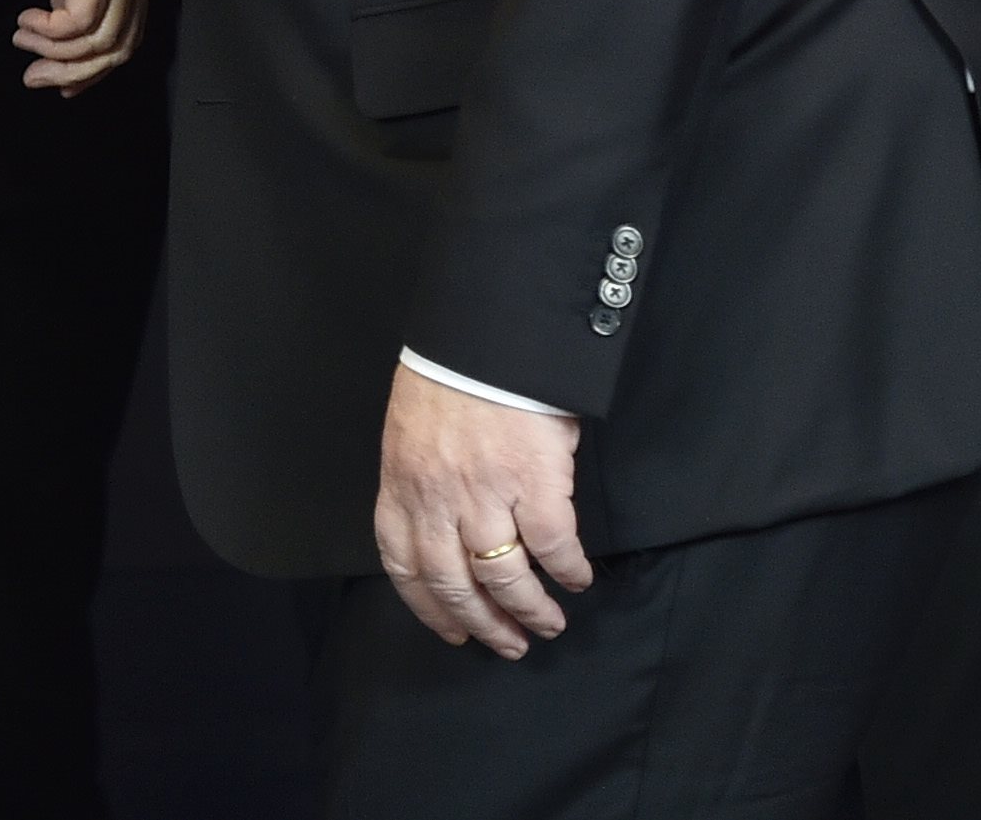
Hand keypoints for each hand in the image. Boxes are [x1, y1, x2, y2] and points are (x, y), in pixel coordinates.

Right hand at [15, 0, 157, 93]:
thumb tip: (57, 20)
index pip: (127, 39)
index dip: (93, 71)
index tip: (59, 83)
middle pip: (117, 51)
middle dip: (72, 74)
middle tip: (35, 79)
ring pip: (100, 42)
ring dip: (55, 54)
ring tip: (23, 43)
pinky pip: (79, 18)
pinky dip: (49, 30)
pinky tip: (27, 21)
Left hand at [373, 361, 592, 654]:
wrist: (484, 337)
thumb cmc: (450, 376)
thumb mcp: (413, 432)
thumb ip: (422, 482)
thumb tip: (443, 529)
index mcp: (402, 483)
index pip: (404, 564)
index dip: (429, 607)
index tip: (453, 632)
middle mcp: (437, 497)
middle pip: (455, 584)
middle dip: (483, 624)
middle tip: (509, 644)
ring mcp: (485, 493)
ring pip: (505, 578)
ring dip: (530, 611)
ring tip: (548, 623)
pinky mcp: (534, 482)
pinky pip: (554, 548)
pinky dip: (568, 572)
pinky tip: (578, 578)